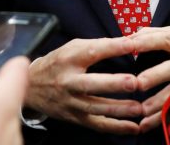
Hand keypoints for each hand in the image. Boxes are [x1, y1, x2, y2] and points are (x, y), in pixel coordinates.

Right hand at [25, 37, 141, 134]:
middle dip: (114, 84)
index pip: (92, 51)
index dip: (113, 47)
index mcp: (70, 58)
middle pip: (91, 84)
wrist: (30, 86)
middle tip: (135, 82)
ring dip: (119, 109)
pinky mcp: (74, 117)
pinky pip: (96, 124)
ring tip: (139, 108)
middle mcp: (68, 81)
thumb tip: (129, 42)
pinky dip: (115, 127)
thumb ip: (100, 45)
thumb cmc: (57, 63)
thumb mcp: (73, 47)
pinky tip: (132, 127)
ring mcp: (71, 101)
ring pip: (96, 107)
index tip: (133, 45)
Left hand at [131, 27, 169, 132]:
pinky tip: (149, 121)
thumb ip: (152, 33)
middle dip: (155, 77)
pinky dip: (164, 115)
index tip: (131, 46)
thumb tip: (129, 38)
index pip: (165, 39)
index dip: (148, 42)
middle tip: (138, 83)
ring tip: (143, 109)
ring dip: (159, 102)